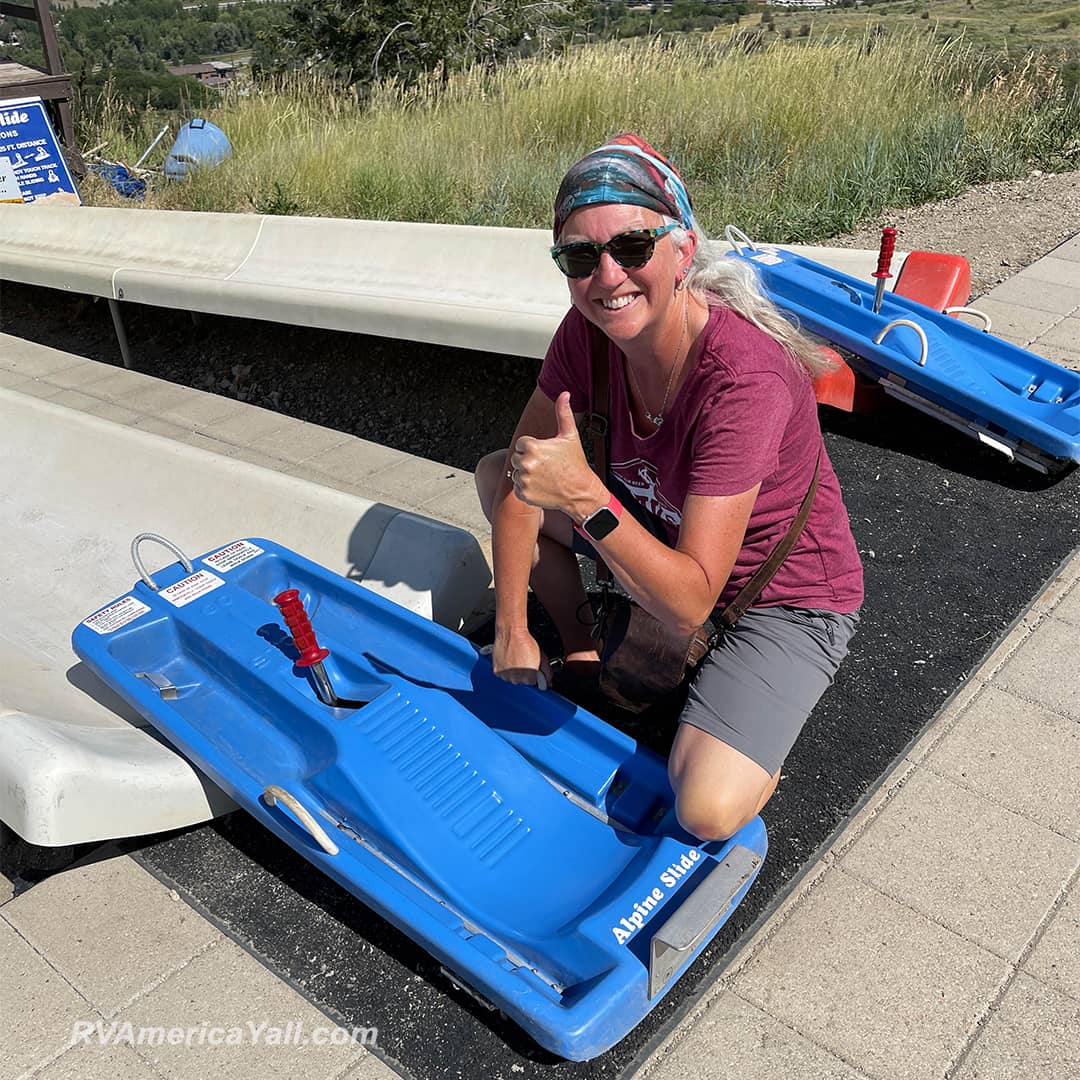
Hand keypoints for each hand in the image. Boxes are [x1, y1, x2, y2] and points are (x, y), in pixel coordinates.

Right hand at [490, 627, 552, 690]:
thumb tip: (549, 682)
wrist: (511, 633)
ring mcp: (506, 676)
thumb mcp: (542, 657)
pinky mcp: (497, 671)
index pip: (532, 682)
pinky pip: (502, 674)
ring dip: (513, 672)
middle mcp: (517, 679)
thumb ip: (547, 671)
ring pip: (511, 678)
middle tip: (523, 662)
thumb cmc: (525, 642)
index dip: (533, 674)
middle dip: (523, 674)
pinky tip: (509, 660)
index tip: (531, 667)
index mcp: (529, 677)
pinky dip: (504, 669)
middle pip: (521, 681)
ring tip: (515, 660)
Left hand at [510, 391, 596, 513]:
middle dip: (528, 460)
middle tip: (546, 466)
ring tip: (544, 476)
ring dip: (526, 474)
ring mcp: (524, 480)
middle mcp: (526, 463)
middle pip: (516, 457)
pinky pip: (517, 487)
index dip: (533, 448)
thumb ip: (563, 413)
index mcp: (533, 447)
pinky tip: (541, 486)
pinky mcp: (523, 494)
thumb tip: (564, 394)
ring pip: (516, 473)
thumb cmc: (575, 463)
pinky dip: (526, 488)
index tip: (546, 454)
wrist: (580, 491)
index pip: (521, 443)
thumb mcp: (570, 435)